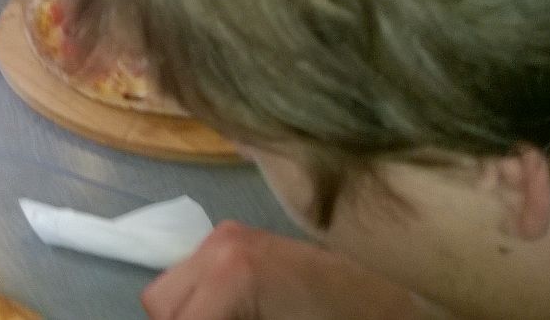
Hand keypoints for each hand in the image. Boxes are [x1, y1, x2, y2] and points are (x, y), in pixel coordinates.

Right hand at [143, 222, 424, 319]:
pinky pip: (195, 274)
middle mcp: (218, 245)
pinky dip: (204, 300)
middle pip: (161, 302)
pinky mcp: (235, 238)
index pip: (175, 318)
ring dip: (191, 313)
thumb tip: (195, 318)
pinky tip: (238, 312)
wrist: (388, 300)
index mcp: (230, 273)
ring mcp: (226, 237)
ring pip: (171, 288)